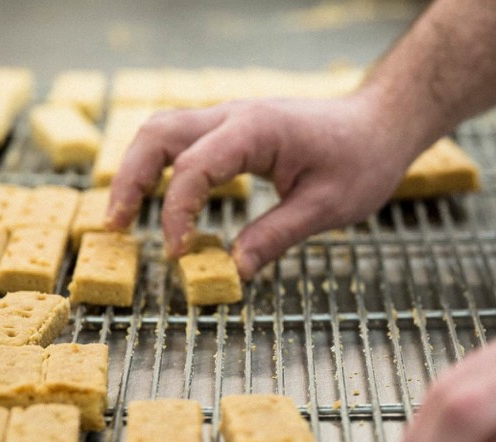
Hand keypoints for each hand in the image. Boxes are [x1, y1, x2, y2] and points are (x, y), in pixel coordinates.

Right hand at [106, 93, 418, 278]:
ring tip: (123, 217)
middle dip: (130, 180)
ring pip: (161, 131)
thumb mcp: (327, 208)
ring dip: (136, 171)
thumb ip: (276, 236)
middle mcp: (234, 116)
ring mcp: (230, 119)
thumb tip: (235, 269)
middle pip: (158, 134)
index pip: (194, 168)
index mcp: (256, 130)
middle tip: (117, 227)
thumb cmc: (361, 161)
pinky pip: (181, 141)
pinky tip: (154, 202)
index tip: (179, 253)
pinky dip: (159, 168)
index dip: (177, 212)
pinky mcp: (232, 130)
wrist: (379, 125)